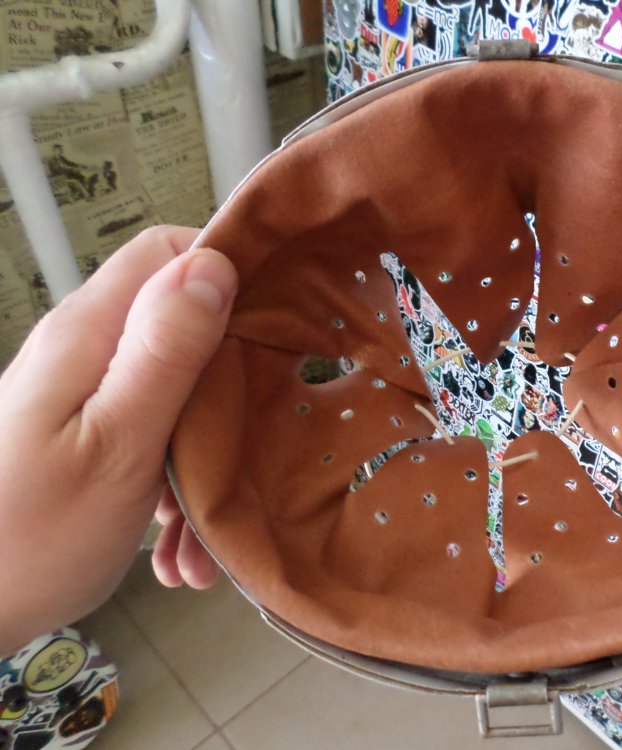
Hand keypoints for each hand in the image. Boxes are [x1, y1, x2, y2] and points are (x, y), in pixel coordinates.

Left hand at [0, 226, 235, 654]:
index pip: (167, 251)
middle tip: (255, 439)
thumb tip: (213, 265)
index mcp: (89, 334)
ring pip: (170, 386)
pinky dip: (170, 476)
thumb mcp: (118, 444)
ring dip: (201, 445)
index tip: (278, 321)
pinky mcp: (81, 431)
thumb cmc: (33, 536)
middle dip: (226, 379)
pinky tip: (173, 538)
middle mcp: (82, 348)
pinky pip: (147, 431)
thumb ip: (165, 351)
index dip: (228, 269)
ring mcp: (79, 391)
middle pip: (177, 320)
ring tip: (202, 524)